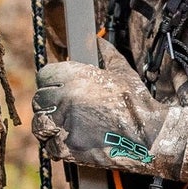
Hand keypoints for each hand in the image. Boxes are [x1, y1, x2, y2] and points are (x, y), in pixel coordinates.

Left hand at [31, 44, 167, 171]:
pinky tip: (68, 142)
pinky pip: (49, 146)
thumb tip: (98, 41)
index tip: (56, 89)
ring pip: (40, 123)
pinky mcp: (68, 147)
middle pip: (39, 100)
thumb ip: (106, 54)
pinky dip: (56, 146)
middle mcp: (66, 99)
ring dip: (48, 125)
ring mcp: (65, 124)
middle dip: (48, 105)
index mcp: (76, 77)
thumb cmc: (136, 104)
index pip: (44, 76)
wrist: (148, 137)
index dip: (50, 82)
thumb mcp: (123, 72)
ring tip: (61, 127)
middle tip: (60, 110)